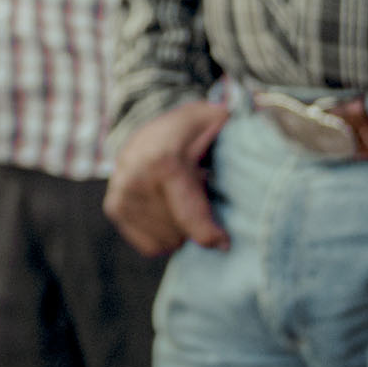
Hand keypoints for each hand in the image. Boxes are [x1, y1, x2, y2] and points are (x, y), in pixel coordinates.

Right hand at [104, 100, 230, 257]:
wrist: (151, 127)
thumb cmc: (190, 128)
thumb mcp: (214, 121)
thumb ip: (233, 140)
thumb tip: (253, 160)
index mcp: (163, 162)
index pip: (189, 214)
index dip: (210, 234)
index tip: (225, 243)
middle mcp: (136, 179)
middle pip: (179, 233)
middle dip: (198, 224)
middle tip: (202, 200)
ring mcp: (121, 194)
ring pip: (165, 242)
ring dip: (182, 230)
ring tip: (186, 203)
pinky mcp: (114, 208)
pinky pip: (149, 245)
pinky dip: (166, 236)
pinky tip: (172, 214)